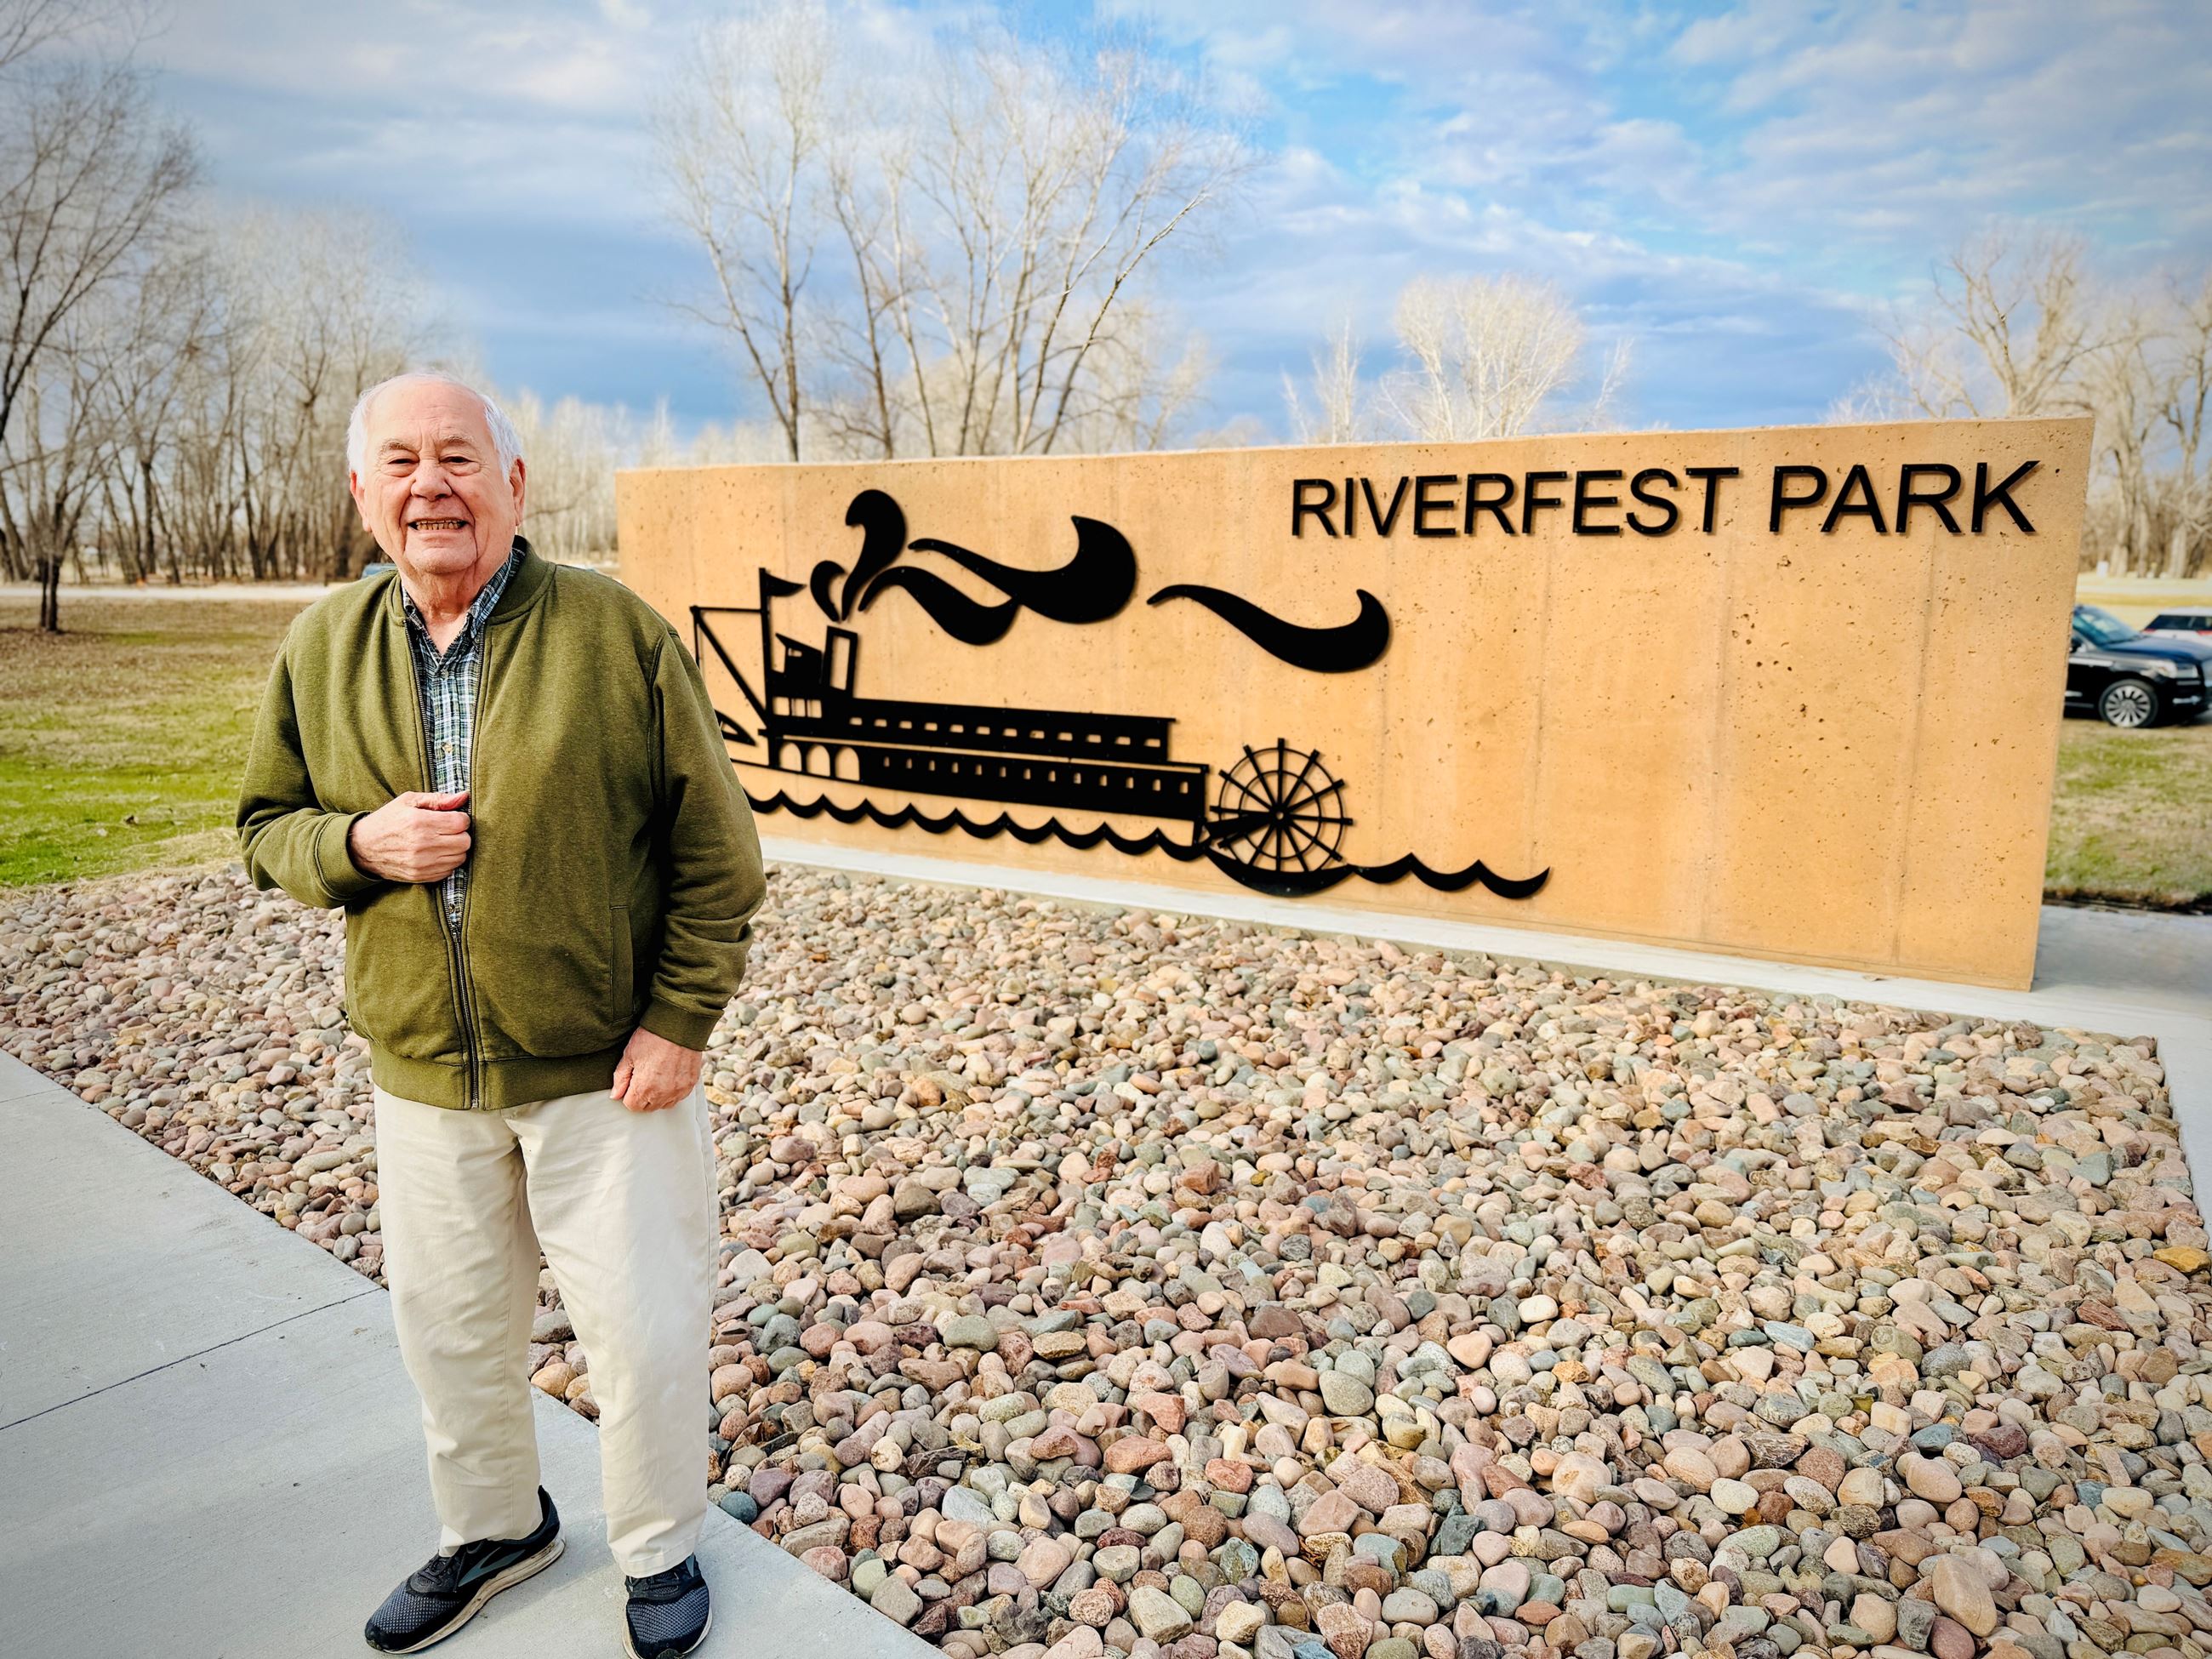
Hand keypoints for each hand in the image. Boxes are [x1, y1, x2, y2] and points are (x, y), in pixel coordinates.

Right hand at [349, 791, 470, 882]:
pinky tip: (435, 853)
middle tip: (448, 830)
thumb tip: (463, 797)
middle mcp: (422, 844)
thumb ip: (438, 799)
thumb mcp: (408, 801)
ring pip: (460, 857)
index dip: (460, 818)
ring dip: (455, 849)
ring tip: (441, 841)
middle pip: (465, 842)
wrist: (362, 847)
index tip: (452, 817)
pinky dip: (447, 862)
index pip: (461, 823)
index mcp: (419, 822)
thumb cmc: (387, 820)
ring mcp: (421, 863)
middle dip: (460, 834)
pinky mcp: (420, 876)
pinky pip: (449, 871)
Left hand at [612, 1026, 703, 1113]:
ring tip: (657, 1077)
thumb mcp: (629, 1055)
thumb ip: (620, 1078)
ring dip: (658, 1096)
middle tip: (643, 1077)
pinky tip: (669, 1076)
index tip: (631, 1081)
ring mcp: (678, 1090)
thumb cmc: (653, 1037)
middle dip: (642, 1097)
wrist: (680, 1025)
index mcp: (644, 1088)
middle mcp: (662, 1094)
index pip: (631, 1106)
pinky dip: (672, 1091)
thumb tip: (615, 1095)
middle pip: (647, 1107)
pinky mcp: (690, 1084)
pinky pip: (678, 1097)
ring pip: (664, 1105)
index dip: (628, 1094)